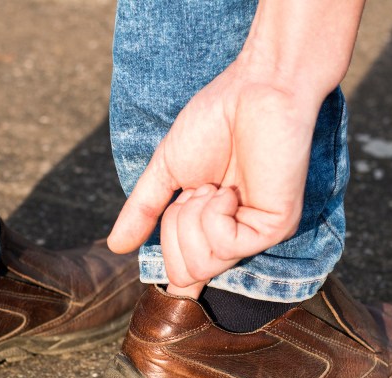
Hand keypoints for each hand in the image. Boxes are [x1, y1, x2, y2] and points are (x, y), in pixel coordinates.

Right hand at [108, 58, 319, 292]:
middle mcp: (237, 238)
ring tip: (215, 184)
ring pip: (201, 264)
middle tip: (198, 189)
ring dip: (193, 217)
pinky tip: (228, 189)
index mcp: (213, 228)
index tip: (177, 208)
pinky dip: (214, 213)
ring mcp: (257, 235)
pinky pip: (223, 245)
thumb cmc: (216, 120)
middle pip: (184, 274)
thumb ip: (143, 210)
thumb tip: (115, 246)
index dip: (168, 258)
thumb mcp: (167, 170)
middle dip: (175, 228)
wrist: (254, 88)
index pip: (183, 275)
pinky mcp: (276, 228)